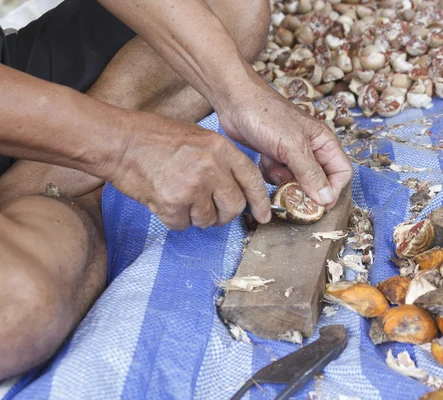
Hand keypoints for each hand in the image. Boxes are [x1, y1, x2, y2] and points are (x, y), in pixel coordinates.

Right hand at [106, 114, 270, 229]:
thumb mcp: (199, 138)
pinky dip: (174, 219)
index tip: (263, 216)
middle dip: (224, 215)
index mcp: (221, 148)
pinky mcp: (172, 203)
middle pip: (234, 206)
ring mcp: (192, 186)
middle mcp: (211, 167)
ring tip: (180, 198)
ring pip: (208, 220)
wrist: (120, 141)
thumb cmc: (156, 138)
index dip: (260, 201)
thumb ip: (221, 161)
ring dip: (196, 217)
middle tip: (211, 211)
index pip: (252, 180)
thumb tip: (237, 189)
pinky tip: (164, 201)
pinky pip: (183, 225)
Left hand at [217, 76, 352, 207]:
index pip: (342, 172)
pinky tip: (264, 162)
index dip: (334, 190)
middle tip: (291, 194)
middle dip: (306, 189)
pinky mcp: (275, 156)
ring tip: (274, 169)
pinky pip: (280, 176)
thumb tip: (326, 198)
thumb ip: (311, 173)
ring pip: (298, 181)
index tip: (319, 206)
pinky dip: (272, 174)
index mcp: (324, 141)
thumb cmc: (266, 115)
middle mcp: (312, 149)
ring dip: (286, 182)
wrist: (234, 101)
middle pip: (320, 181)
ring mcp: (292, 153)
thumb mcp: (292, 146)